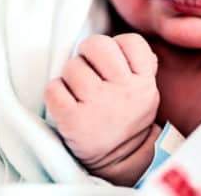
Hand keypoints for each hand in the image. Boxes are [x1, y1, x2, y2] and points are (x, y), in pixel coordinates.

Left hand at [44, 33, 159, 175]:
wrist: (120, 158)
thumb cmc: (127, 116)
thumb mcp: (147, 89)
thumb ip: (140, 64)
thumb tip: (121, 43)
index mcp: (142, 81)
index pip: (131, 42)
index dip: (117, 45)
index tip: (113, 59)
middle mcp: (122, 90)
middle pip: (97, 45)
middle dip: (87, 53)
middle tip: (88, 67)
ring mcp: (97, 105)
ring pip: (72, 66)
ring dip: (70, 75)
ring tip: (79, 90)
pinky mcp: (72, 120)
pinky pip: (53, 89)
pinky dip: (55, 92)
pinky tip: (66, 101)